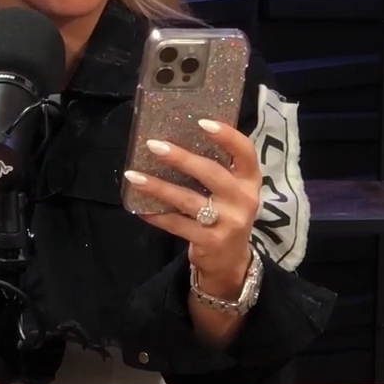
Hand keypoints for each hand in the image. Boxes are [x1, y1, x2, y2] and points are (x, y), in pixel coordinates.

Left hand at [123, 118, 261, 298]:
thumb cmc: (226, 213)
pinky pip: (177, 225)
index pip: (245, 152)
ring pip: (188, 200)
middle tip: (153, 145)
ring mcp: (227, 222)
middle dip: (181, 158)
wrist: (231, 262)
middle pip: (211, 174)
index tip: (202, 122)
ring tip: (134, 176)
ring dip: (159, 187)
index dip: (227, 136)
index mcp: (249, 180)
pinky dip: (157, 215)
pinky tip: (140, 208)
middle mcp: (243, 200)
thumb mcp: (232, 191)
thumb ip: (217, 168)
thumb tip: (176, 137)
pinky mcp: (210, 241)